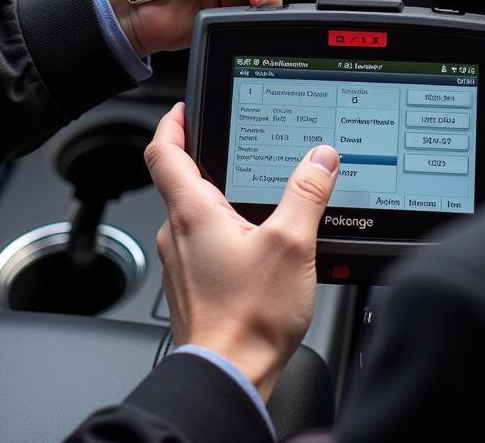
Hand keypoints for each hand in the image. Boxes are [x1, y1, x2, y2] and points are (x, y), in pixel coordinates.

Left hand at [146, 103, 338, 401]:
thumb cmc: (248, 318)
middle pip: (179, 181)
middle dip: (204, 159)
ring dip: (216, 200)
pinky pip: (200, 245)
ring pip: (192, 215)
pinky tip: (252, 246)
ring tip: (252, 196)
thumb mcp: (290, 245)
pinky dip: (221, 233)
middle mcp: (177, 233)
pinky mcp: (191, 286)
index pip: (164, 151)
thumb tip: (320, 158)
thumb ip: (306, 194)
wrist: (228, 376)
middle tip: (231, 145)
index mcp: (192, 212)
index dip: (172, 123)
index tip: (183, 109)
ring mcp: (180, 262)